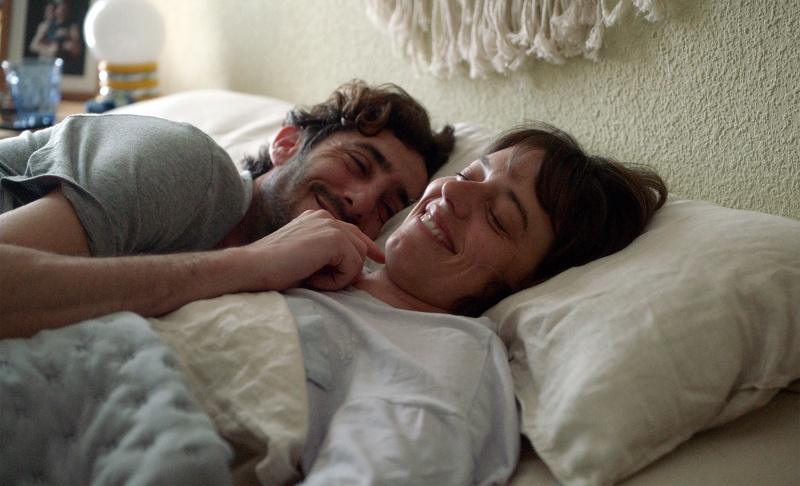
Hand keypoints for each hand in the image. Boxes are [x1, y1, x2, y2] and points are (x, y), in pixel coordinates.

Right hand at [242, 210, 384, 290]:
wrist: (252, 267)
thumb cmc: (272, 269)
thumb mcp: (304, 257)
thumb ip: (326, 254)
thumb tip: (354, 267)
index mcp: (318, 219)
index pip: (353, 233)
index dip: (368, 248)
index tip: (380, 259)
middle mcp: (326, 217)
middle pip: (360, 247)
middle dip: (348, 271)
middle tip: (318, 281)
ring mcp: (330, 225)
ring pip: (358, 259)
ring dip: (340, 278)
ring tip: (313, 280)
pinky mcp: (333, 238)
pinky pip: (352, 267)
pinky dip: (336, 282)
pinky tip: (314, 280)